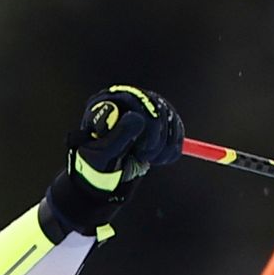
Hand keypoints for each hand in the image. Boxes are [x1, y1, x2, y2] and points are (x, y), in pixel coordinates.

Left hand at [41, 85, 182, 240]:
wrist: (103, 174)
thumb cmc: (96, 163)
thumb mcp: (103, 154)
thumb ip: (118, 136)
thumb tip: (138, 118)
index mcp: (110, 101)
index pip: (138, 101)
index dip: (147, 124)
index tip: (141, 150)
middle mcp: (130, 100)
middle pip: (158, 108)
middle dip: (156, 138)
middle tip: (144, 157)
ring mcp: (146, 109)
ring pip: (170, 119)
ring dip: (164, 146)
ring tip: (147, 159)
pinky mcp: (160, 123)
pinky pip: (177, 131)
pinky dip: (171, 150)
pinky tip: (156, 160)